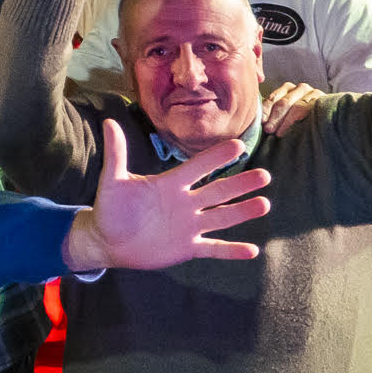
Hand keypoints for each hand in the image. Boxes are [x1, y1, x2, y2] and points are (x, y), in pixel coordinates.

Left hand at [61, 119, 269, 273]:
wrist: (107, 240)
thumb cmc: (111, 207)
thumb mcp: (113, 181)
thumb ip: (116, 153)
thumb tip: (108, 121)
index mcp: (170, 184)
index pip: (198, 167)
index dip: (215, 157)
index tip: (238, 145)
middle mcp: (185, 202)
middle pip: (217, 191)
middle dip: (240, 184)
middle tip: (264, 175)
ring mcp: (189, 226)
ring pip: (221, 217)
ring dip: (242, 211)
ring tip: (265, 204)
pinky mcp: (187, 248)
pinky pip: (213, 248)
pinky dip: (231, 250)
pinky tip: (253, 250)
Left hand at [260, 83, 324, 134]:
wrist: (330, 123)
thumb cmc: (300, 121)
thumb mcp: (285, 115)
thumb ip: (273, 114)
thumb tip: (258, 122)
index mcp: (288, 89)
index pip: (273, 98)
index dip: (265, 110)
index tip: (261, 122)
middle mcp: (301, 88)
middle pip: (284, 103)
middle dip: (275, 118)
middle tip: (268, 130)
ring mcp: (314, 93)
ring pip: (297, 107)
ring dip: (286, 122)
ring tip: (279, 133)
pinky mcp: (325, 101)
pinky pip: (311, 110)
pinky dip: (302, 120)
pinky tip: (297, 130)